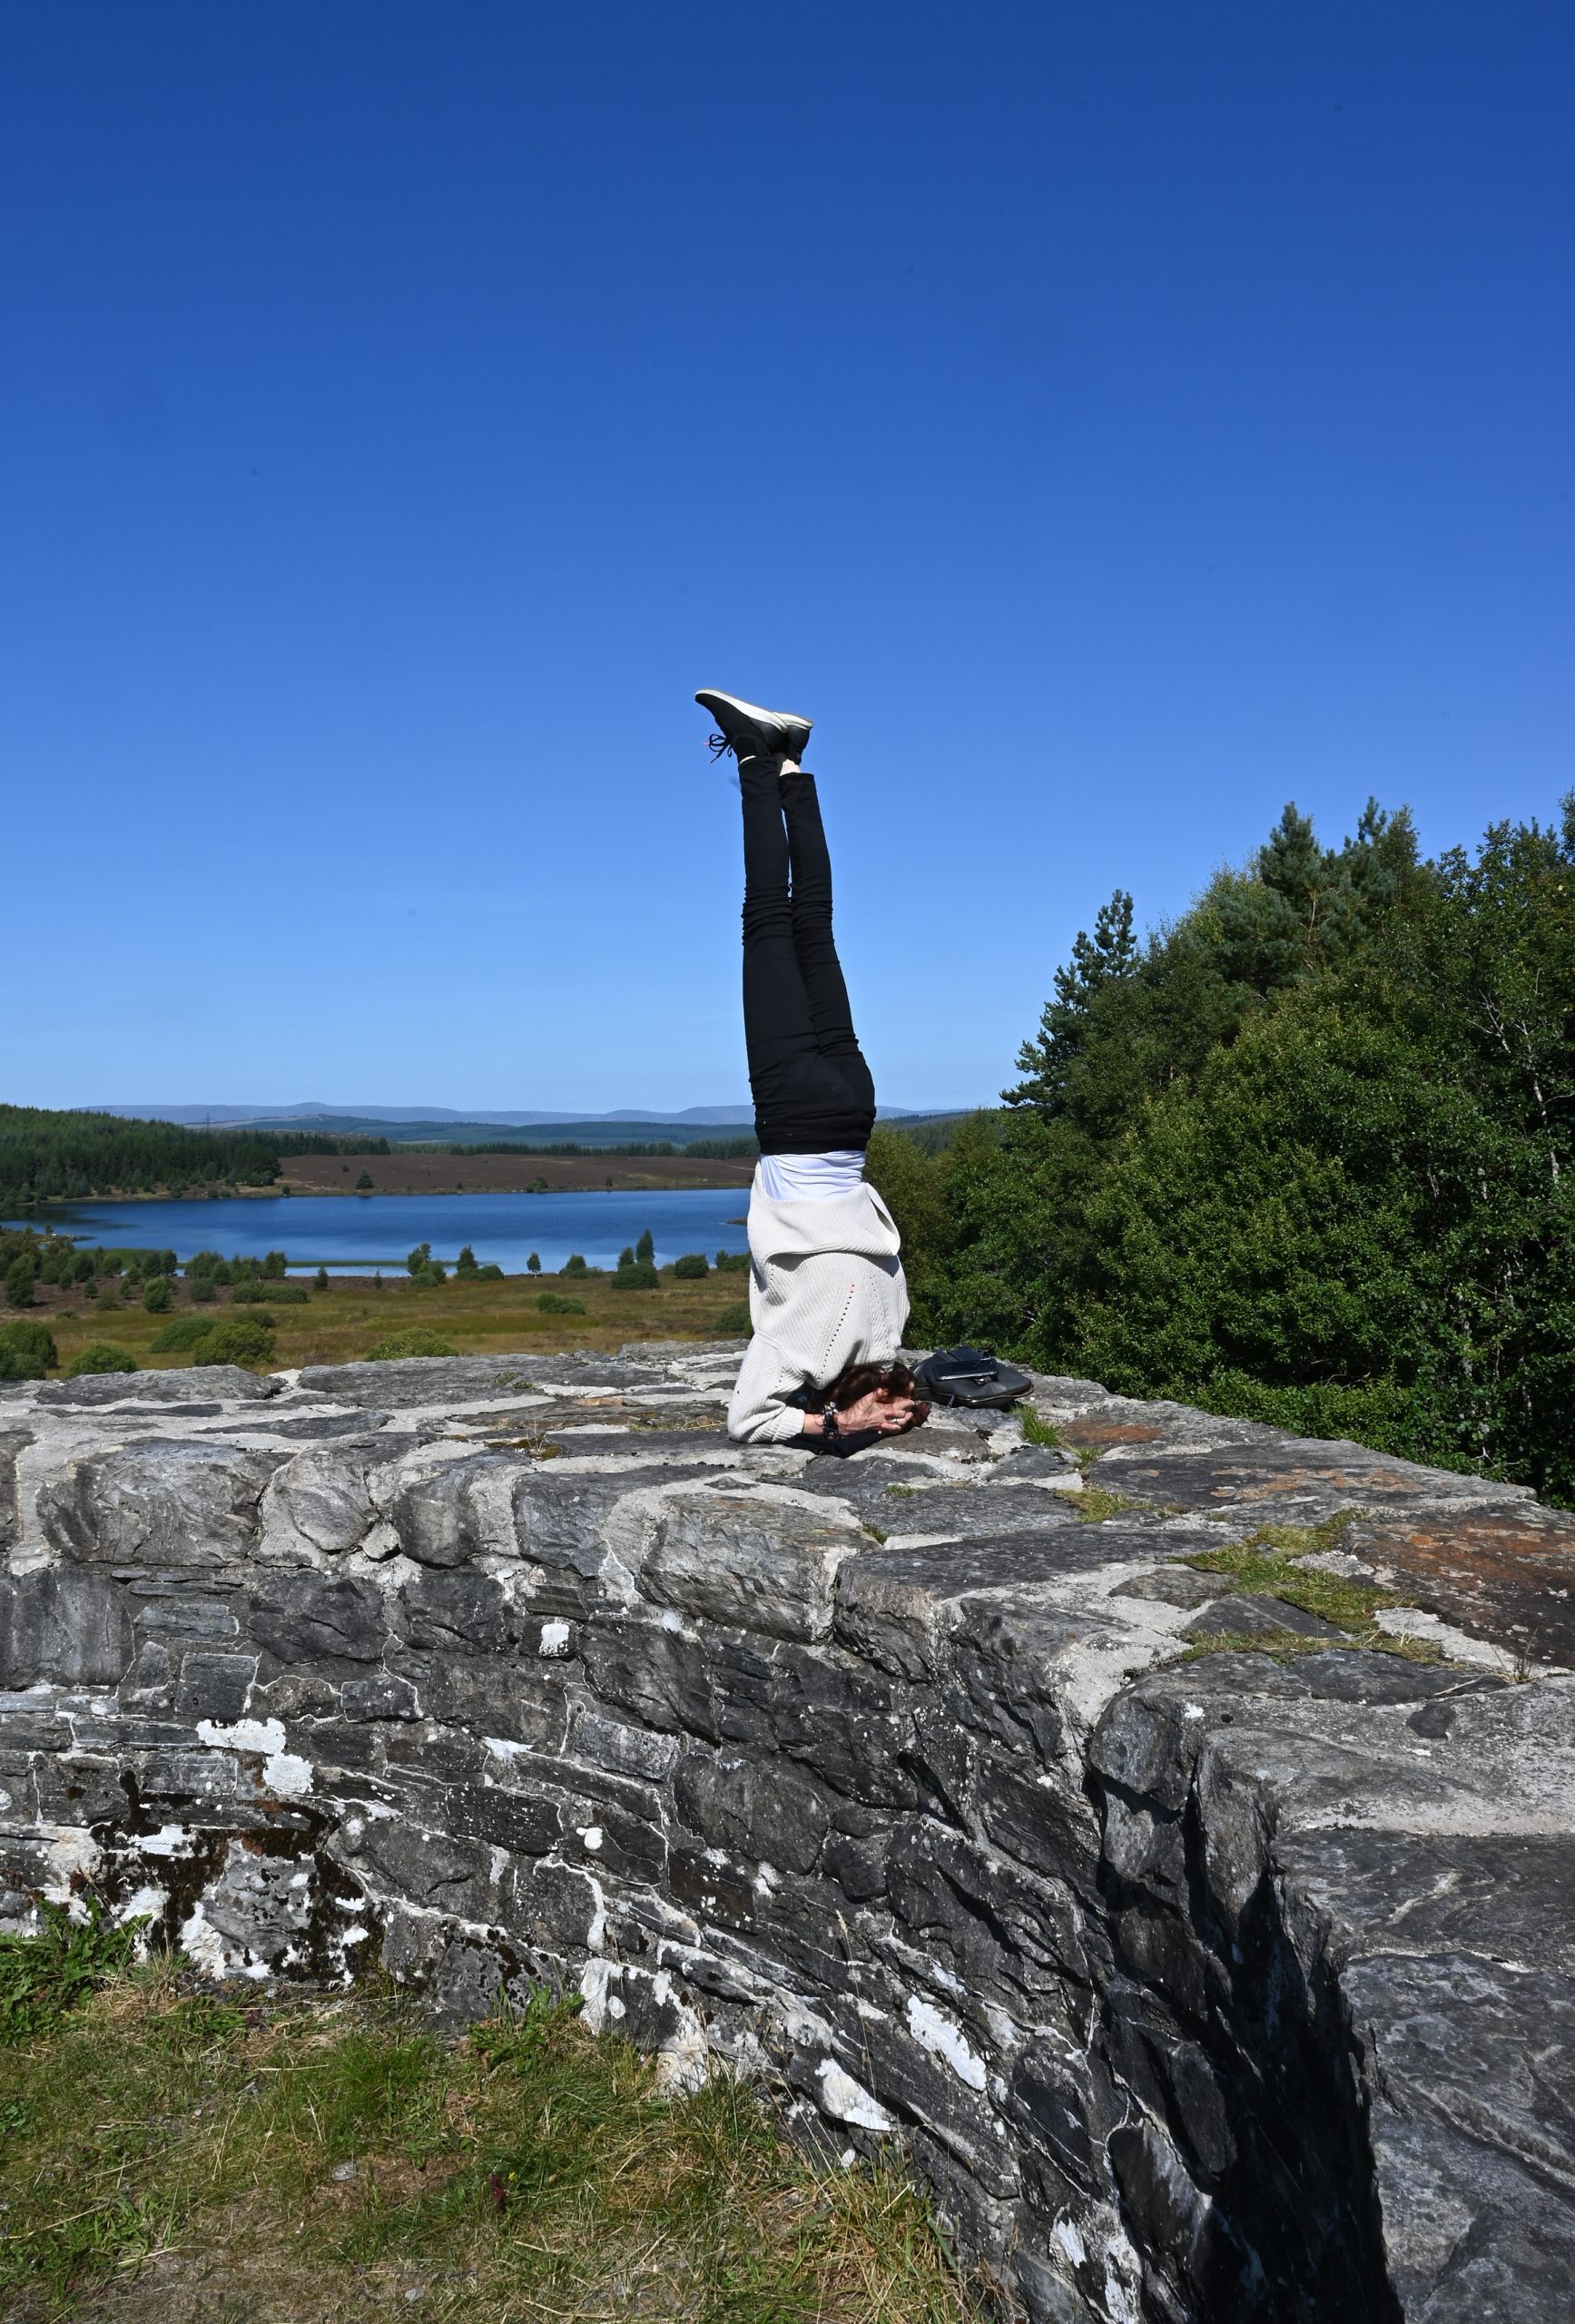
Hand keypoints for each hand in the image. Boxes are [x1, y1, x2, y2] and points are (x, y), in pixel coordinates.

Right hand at [802, 1391, 920, 1439]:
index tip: (912, 1401)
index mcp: (883, 1411)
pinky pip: (889, 1431)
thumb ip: (876, 1393)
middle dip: (908, 1414)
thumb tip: (884, 1388)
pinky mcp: (877, 1429)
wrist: (847, 1423)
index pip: (899, 1407)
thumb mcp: (865, 1399)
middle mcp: (884, 1420)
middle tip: (911, 1410)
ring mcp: (881, 1426)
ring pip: (897, 1426)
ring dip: (904, 1422)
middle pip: (901, 1418)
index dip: (906, 1404)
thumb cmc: (856, 1411)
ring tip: (907, 1418)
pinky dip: (894, 1428)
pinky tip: (895, 1426)